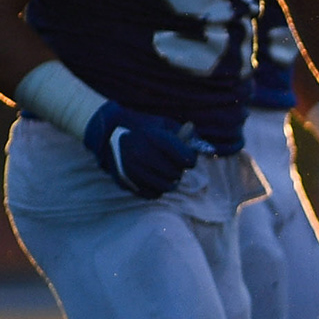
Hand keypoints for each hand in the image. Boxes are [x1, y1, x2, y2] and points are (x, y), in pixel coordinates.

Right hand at [81, 101, 200, 198]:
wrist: (108, 132)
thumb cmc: (143, 127)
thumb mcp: (164, 124)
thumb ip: (187, 136)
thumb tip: (210, 150)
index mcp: (153, 138)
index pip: (187, 159)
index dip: (189, 158)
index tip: (185, 156)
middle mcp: (142, 154)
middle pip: (177, 174)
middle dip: (177, 169)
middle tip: (169, 161)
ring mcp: (132, 169)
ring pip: (167, 186)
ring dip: (169, 179)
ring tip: (162, 169)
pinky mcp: (127, 181)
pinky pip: (153, 194)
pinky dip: (156, 187)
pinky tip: (151, 176)